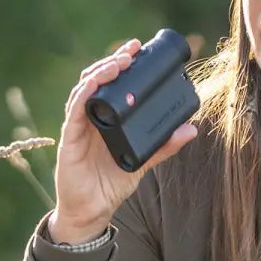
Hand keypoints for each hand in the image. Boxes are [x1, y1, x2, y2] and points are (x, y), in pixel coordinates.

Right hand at [48, 39, 198, 241]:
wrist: (91, 212)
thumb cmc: (111, 185)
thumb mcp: (142, 161)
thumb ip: (163, 146)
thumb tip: (191, 129)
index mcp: (106, 119)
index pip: (111, 84)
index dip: (122, 63)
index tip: (139, 49)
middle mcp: (91, 118)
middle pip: (97, 80)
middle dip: (114, 60)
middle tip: (132, 49)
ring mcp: (78, 126)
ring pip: (85, 89)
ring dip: (102, 72)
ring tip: (120, 62)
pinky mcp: (70, 139)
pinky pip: (75, 111)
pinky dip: (85, 94)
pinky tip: (95, 82)